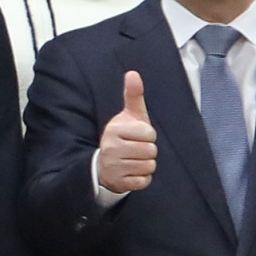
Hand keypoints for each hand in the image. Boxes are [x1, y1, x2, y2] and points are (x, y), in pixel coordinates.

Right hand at [95, 70, 159, 194]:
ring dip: (145, 164)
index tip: (136, 136)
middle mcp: (111, 148)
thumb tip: (133, 73)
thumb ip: (133, 95)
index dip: (148, 136)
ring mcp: (114, 167)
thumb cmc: (122, 136)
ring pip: (149, 166)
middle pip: (151, 151)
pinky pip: (145, 181)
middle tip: (135, 149)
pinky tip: (132, 172)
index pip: (150, 134)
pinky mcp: (119, 183)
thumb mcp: (128, 116)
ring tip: (133, 160)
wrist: (104, 164)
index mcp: (114, 130)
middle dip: (147, 151)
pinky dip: (142, 178)